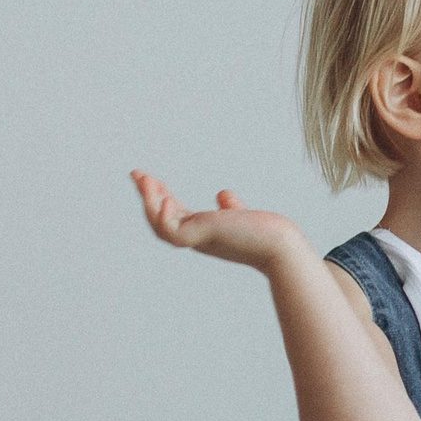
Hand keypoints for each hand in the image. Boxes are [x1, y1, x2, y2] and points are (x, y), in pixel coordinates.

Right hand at [130, 171, 308, 271]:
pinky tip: (166, 198)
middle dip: (148, 197)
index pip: (175, 215)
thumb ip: (231, 208)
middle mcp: (198, 239)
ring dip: (150, 202)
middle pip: (162, 220)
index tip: (149, 179)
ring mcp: (200, 240)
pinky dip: (164, 217)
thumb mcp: (243, 217)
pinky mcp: (204, 238)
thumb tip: (222, 194)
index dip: (159, 198)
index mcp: (205, 234)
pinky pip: (174, 232)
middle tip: (137, 173)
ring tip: (145, 179)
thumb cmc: (268, 235)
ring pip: (162, 227)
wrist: (283, 246)